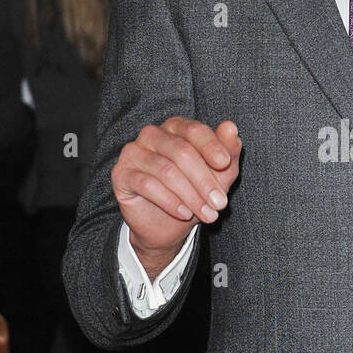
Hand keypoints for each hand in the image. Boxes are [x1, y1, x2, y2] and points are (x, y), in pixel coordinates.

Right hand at [111, 117, 241, 277]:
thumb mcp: (219, 174)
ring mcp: (133, 152)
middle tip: (219, 204)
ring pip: (166, 170)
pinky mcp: (121, 174)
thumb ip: (227, 150)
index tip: (224, 164)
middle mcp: (152, 134)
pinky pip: (148, 185)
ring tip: (207, 214)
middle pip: (182, 151)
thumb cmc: (195, 192)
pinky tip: (185, 213)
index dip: (211, 146)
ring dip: (191, 196)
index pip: (194, 130)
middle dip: (204, 180)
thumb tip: (231, 127)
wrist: (167, 225)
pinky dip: (170, 201)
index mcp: (176, 127)